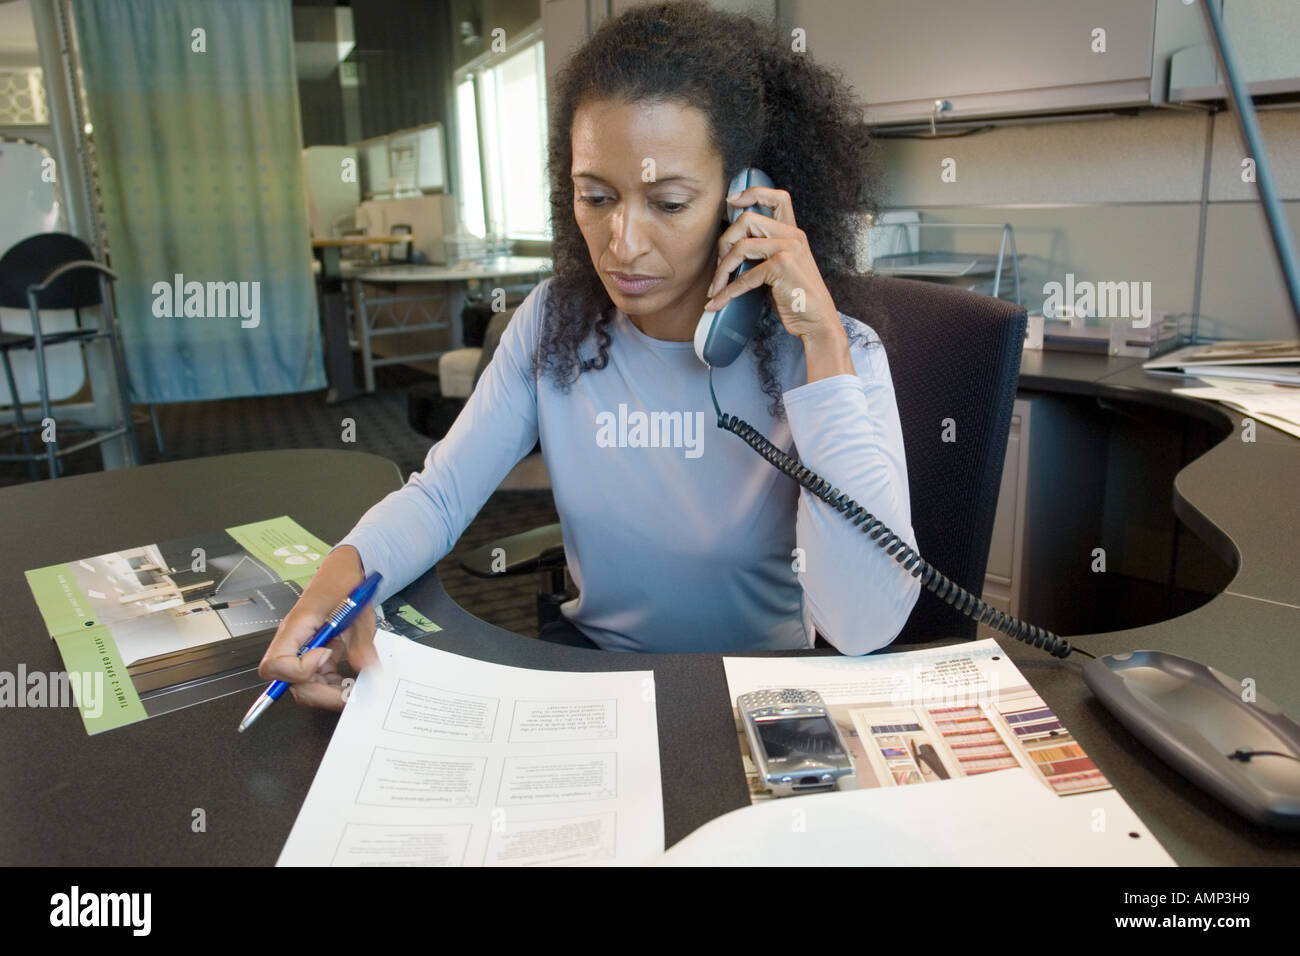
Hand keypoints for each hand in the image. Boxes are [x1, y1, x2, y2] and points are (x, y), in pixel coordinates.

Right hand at [256, 547, 379, 712]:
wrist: (343, 574)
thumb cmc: (342, 585)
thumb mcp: (357, 612)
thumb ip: (361, 643)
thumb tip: (366, 668)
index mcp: (296, 627)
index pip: (276, 663)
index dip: (299, 670)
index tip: (326, 656)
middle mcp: (294, 643)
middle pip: (288, 682)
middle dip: (319, 693)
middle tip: (348, 694)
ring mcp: (303, 651)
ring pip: (303, 685)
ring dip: (328, 692)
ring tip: (354, 689)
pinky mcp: (314, 656)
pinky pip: (317, 680)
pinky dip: (333, 685)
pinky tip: (351, 682)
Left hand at [703, 185, 843, 347]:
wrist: (817, 322)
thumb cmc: (795, 298)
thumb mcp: (781, 268)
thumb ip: (764, 252)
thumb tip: (730, 249)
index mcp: (793, 233)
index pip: (778, 197)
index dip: (753, 193)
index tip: (732, 201)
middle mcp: (793, 236)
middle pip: (747, 220)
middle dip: (725, 242)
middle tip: (720, 267)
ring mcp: (788, 249)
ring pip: (740, 246)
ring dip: (722, 270)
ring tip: (716, 288)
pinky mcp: (781, 267)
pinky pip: (745, 276)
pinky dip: (728, 291)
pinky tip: (719, 302)